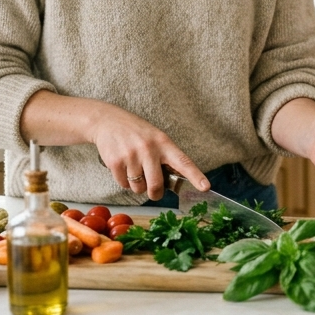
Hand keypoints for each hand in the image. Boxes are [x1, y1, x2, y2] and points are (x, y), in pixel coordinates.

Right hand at [87, 103, 209, 200]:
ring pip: (139, 187)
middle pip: (157, 184)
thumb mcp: (156, 138)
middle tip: (154, 192)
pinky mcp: (115, 162)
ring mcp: (131, 155)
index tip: (205, 187)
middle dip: (156, 193)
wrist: (108, 121)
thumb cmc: (137, 133)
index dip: (196, 176)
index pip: (183, 162)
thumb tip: (172, 183)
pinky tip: (123, 168)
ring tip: (135, 171)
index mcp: (164, 143)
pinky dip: (124, 182)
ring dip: (138, 186)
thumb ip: (165, 157)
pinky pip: (124, 185)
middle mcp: (149, 149)